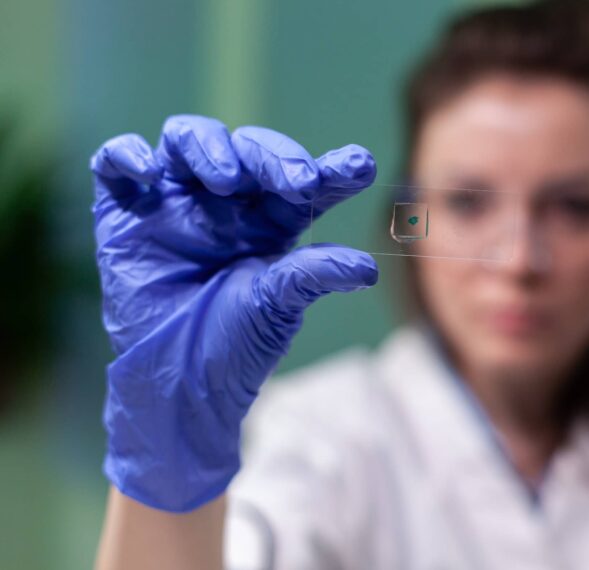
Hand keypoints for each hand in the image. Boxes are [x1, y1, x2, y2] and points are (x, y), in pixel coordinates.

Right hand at [91, 114, 377, 511]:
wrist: (176, 383)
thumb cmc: (234, 345)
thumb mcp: (277, 308)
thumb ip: (313, 277)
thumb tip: (366, 266)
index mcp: (271, 220)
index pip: (304, 181)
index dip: (333, 169)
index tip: (360, 167)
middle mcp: (226, 202)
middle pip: (250, 151)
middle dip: (276, 157)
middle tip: (298, 181)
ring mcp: (175, 202)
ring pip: (189, 140)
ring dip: (210, 147)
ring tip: (226, 180)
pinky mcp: (125, 211)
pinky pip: (116, 163)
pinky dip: (128, 155)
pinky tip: (149, 172)